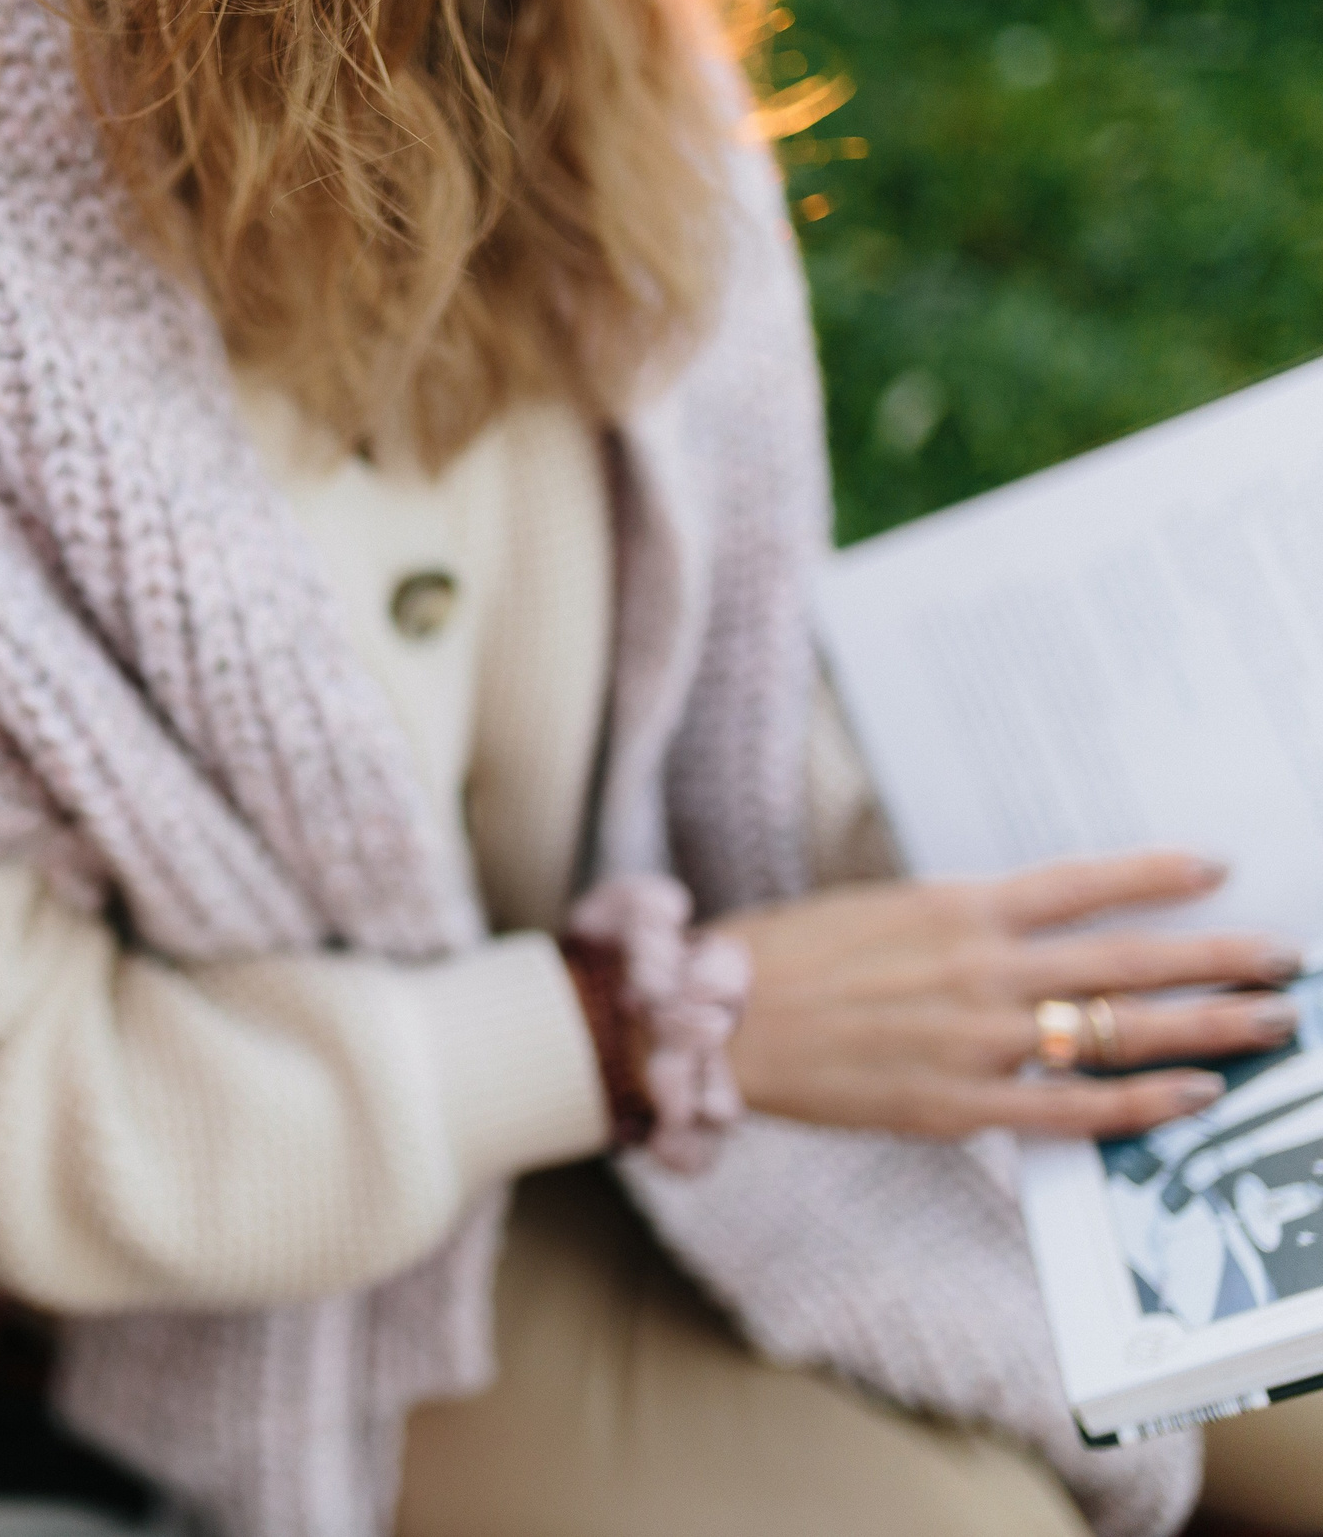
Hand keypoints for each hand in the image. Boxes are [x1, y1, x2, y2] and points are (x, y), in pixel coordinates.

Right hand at [713, 852, 1301, 1139]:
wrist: (712, 1023)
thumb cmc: (784, 960)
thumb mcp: (877, 910)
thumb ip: (959, 922)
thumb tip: (1034, 930)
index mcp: (954, 908)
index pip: (1083, 882)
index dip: (1158, 873)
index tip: (1218, 868)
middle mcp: (978, 968)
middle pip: (1128, 959)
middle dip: (1221, 959)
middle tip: (1286, 959)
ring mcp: (974, 1040)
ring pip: (1118, 1032)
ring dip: (1207, 1027)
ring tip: (1269, 1024)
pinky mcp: (956, 1105)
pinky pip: (1072, 1109)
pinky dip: (1141, 1102)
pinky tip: (1193, 1095)